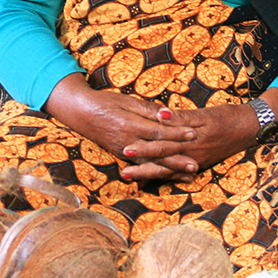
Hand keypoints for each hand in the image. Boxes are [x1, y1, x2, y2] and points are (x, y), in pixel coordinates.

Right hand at [44, 74, 196, 178]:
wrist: (81, 113)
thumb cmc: (106, 103)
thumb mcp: (127, 101)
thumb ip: (148, 110)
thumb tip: (169, 115)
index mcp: (131, 125)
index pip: (158, 131)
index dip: (177, 133)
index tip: (194, 133)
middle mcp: (128, 142)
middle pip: (157, 152)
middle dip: (178, 159)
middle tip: (196, 165)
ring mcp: (124, 151)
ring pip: (152, 163)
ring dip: (171, 170)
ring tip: (188, 175)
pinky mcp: (122, 156)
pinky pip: (142, 167)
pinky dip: (157, 173)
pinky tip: (169, 177)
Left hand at [119, 103, 260, 182]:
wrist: (248, 128)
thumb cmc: (225, 117)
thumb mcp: (204, 114)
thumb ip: (181, 117)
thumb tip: (160, 116)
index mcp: (190, 141)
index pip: (162, 146)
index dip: (143, 149)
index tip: (125, 150)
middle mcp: (191, 155)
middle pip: (162, 163)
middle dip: (142, 168)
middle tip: (122, 173)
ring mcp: (196, 161)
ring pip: (169, 170)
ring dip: (150, 174)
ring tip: (132, 177)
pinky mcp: (200, 162)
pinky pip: (180, 172)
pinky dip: (167, 176)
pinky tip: (155, 179)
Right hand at [122, 88, 277, 181]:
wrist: (249, 126)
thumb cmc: (226, 139)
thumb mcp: (206, 152)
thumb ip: (184, 155)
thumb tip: (166, 161)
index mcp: (191, 159)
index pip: (163, 168)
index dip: (144, 172)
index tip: (126, 176)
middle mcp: (192, 153)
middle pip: (163, 160)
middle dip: (142, 165)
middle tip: (125, 173)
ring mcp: (197, 137)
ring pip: (170, 143)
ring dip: (151, 146)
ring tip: (133, 148)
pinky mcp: (203, 121)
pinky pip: (185, 121)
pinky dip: (174, 119)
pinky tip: (162, 116)